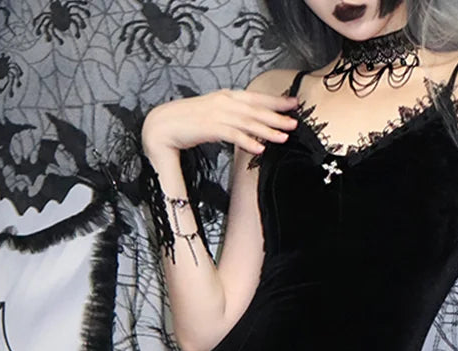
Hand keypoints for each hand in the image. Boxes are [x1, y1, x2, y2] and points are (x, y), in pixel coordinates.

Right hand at [141, 88, 299, 161]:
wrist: (163, 124)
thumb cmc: (189, 121)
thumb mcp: (214, 114)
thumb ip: (232, 116)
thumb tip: (249, 124)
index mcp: (226, 96)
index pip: (255, 97)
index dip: (275, 101)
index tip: (293, 104)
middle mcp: (224, 102)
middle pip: (256, 109)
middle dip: (277, 116)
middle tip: (294, 122)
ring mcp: (217, 114)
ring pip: (248, 122)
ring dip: (267, 130)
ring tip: (283, 137)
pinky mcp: (210, 127)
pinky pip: (233, 135)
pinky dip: (248, 141)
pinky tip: (260, 148)